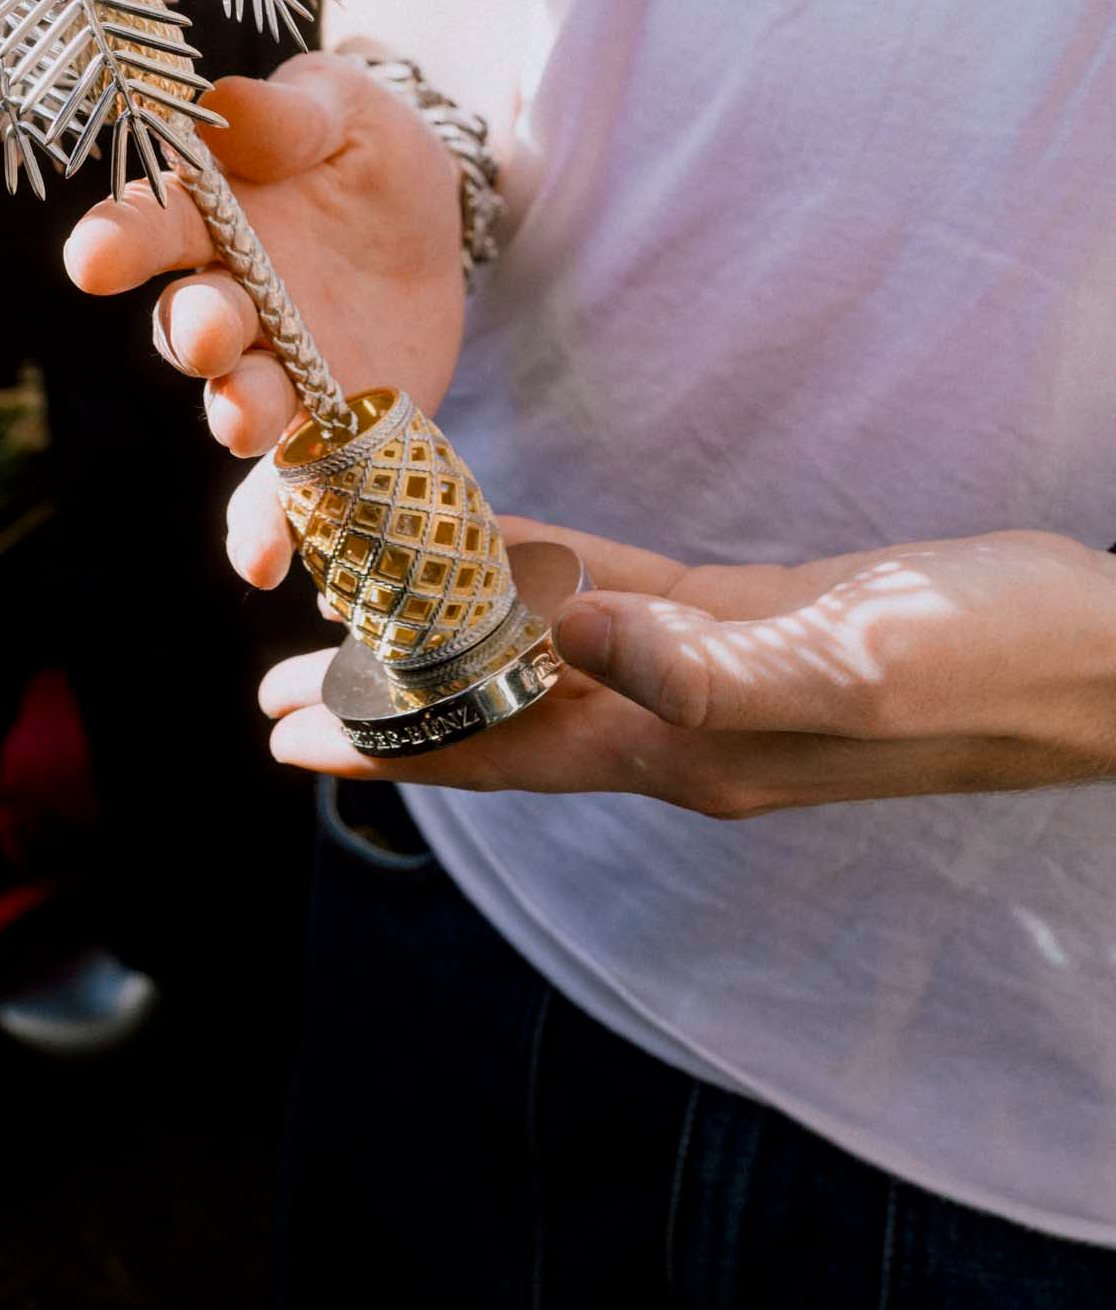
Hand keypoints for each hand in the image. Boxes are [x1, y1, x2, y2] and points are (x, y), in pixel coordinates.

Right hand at [65, 55, 464, 582]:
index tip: (95, 258)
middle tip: (215, 332)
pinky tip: (268, 567)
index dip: (119, 242)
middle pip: (191, 323)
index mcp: (213, 214)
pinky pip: (284, 488)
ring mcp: (270, 373)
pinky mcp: (318, 432)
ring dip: (238, 415)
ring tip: (247, 422)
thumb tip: (234, 109)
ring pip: (237, 403)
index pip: (151, 224)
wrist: (432, 233)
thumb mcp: (347, 112)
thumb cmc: (365, 156)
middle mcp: (227, 302)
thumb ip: (295, 112)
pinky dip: (269, 529)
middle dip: (199, 332)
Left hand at [261, 520, 1115, 806]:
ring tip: (353, 624)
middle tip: (275, 691)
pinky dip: (543, 575)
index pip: (501, 753)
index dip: (392, 747)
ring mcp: (710, 669)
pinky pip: (614, 595)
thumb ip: (707, 664)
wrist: (1091, 651)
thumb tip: (566, 634)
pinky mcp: (748, 615)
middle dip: (387, 709)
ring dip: (448, 641)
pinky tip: (494, 556)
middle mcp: (679, 720)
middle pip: (496, 716)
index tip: (283, 738)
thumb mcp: (850, 668)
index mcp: (688, 746)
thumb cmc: (988, 668)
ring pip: (542, 652)